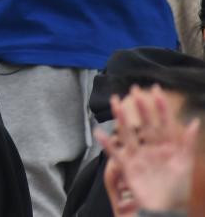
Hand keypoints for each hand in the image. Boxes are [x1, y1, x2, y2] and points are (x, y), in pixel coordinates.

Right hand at [95, 85, 198, 211]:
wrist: (165, 209)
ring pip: (128, 133)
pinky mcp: (127, 166)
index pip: (164, 122)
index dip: (160, 107)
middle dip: (140, 107)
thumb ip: (188, 143)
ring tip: (115, 102)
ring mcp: (138, 156)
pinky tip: (99, 132)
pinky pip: (115, 153)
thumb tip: (194, 122)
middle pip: (144, 124)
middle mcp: (151, 148)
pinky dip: (106, 143)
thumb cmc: (178, 189)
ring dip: (121, 117)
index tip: (156, 90)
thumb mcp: (185, 164)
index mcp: (167, 147)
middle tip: (134, 89)